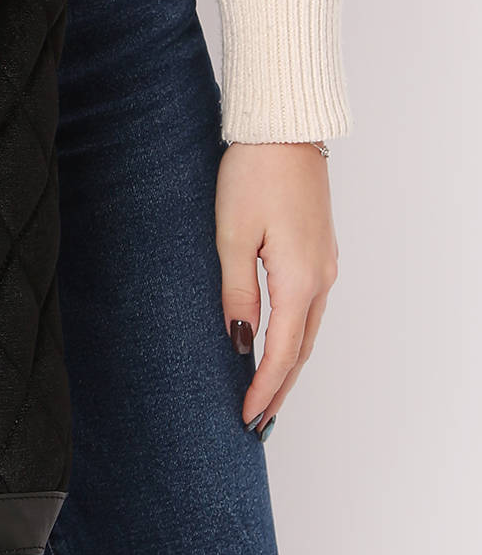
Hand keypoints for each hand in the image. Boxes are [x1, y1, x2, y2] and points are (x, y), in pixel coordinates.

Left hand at [216, 141, 339, 435]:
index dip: (263, 388)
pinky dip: (295, 335)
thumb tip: (239, 341)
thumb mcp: (231, 234)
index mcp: (298, 279)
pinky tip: (279, 343)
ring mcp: (324, 264)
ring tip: (266, 396)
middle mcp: (319, 278)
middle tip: (258, 425)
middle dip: (279, 389)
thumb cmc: (252, 174)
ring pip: (308, 330)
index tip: (246, 417)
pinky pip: (309, 307)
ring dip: (288, 365)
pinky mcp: (318, 250)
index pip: (282, 352)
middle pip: (301, 350)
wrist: (284, 130)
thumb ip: (236, 292)